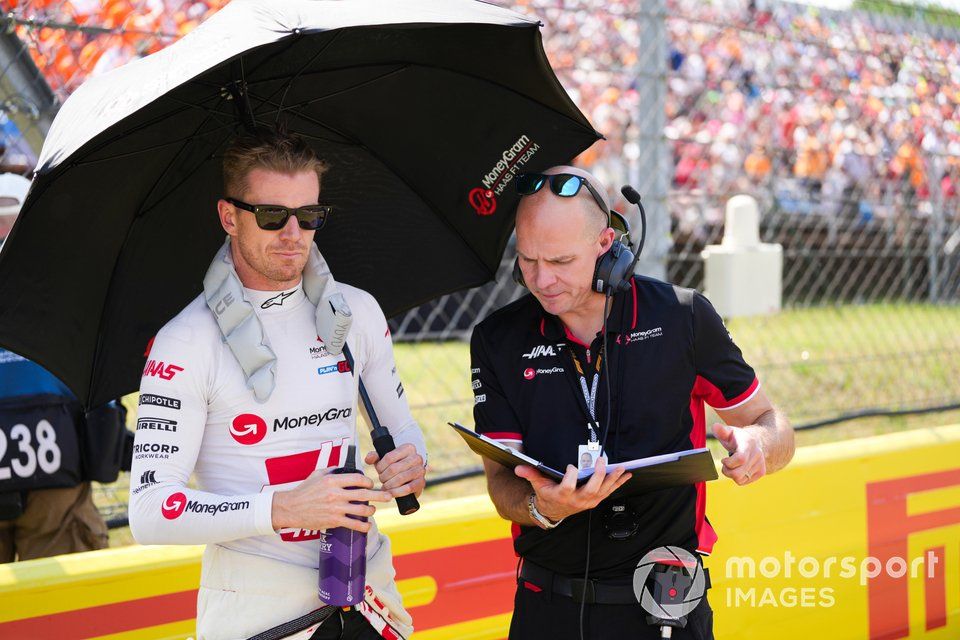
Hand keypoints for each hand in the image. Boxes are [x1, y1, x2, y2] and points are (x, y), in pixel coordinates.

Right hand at [271, 468, 391, 532]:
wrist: (291, 508)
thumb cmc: (304, 490)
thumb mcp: (318, 475)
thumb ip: (333, 471)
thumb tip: (346, 469)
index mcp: (333, 481)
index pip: (358, 479)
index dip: (368, 481)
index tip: (371, 483)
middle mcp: (336, 494)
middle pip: (365, 494)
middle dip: (380, 495)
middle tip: (389, 496)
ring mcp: (336, 508)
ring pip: (362, 510)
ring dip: (371, 510)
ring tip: (373, 510)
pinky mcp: (334, 521)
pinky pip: (354, 524)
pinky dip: (363, 526)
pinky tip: (367, 526)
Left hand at [364, 443, 425, 498]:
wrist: (407, 477)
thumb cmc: (393, 466)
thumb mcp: (383, 459)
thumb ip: (374, 457)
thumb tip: (368, 459)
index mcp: (408, 448)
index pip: (389, 457)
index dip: (380, 466)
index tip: (378, 471)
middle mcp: (417, 457)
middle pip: (393, 468)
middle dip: (384, 477)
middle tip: (381, 480)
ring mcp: (421, 470)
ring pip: (400, 478)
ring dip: (389, 485)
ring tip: (385, 487)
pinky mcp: (422, 482)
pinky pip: (408, 488)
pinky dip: (397, 492)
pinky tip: (390, 493)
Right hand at [515, 456, 630, 522]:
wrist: (553, 511)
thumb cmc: (547, 495)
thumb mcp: (538, 485)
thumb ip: (530, 474)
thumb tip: (519, 468)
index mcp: (562, 495)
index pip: (567, 487)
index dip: (570, 477)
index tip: (571, 466)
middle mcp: (577, 500)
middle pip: (591, 489)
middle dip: (598, 475)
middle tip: (602, 461)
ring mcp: (588, 501)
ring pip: (603, 491)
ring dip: (613, 479)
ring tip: (621, 468)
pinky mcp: (595, 500)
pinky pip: (609, 492)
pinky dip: (618, 483)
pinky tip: (626, 475)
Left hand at [713, 423, 765, 485]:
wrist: (756, 441)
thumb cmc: (738, 437)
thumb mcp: (729, 432)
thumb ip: (721, 431)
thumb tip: (714, 426)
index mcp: (748, 444)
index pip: (740, 459)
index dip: (728, 463)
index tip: (723, 459)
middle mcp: (757, 455)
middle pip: (738, 474)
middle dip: (727, 471)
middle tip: (725, 464)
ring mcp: (761, 464)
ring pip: (740, 480)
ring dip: (731, 475)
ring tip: (732, 466)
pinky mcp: (762, 472)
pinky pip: (744, 482)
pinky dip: (738, 478)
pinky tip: (739, 469)